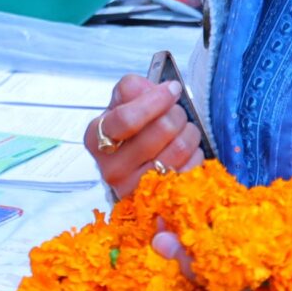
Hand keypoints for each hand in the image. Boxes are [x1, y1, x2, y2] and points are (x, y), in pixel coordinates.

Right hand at [88, 73, 204, 198]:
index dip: (155, 100)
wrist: (131, 170)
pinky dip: (195, 154)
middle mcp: (111, 167)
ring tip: (184, 130)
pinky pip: (191, 168)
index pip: (127, 118)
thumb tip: (152, 89)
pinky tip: (187, 151)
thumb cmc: (128, 135)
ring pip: (179, 148)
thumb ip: (132, 89)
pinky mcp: (158, 201)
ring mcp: (135, 188)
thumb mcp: (121, 106)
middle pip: (160, 130)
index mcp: (96, 137)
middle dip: (176, 114)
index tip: (172, 89)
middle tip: (177, 113)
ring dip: (189, 132)